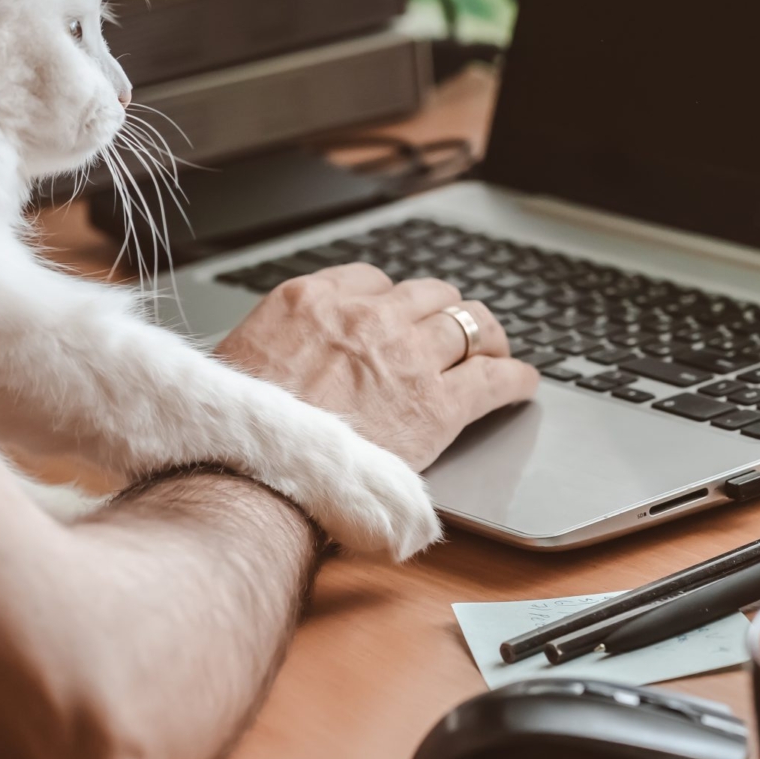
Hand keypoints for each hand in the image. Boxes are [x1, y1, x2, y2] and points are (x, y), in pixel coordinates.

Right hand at [215, 263, 539, 470]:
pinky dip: (515, 378)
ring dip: (486, 335)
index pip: (372, 280)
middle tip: (455, 331)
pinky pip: (494, 378)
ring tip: (494, 349)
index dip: (391, 301)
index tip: (398, 317)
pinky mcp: (438, 404)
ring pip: (469, 323)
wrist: (253, 478)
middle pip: (429, 295)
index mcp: (312, 300)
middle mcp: (366, 317)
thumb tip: (293, 354)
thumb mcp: (243, 361)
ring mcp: (407, 357)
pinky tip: (522, 383)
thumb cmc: (237, 434)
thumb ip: (283, 344)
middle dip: (444, 311)